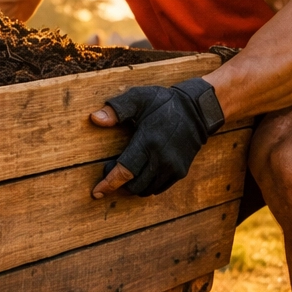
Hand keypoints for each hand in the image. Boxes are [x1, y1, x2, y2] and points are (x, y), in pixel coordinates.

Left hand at [90, 79, 217, 197]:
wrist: (197, 110)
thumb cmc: (163, 102)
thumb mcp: (138, 98)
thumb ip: (117, 109)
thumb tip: (95, 119)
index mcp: (148, 141)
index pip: (125, 171)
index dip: (109, 183)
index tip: (96, 193)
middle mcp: (161, 158)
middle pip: (134, 185)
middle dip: (119, 184)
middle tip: (112, 169)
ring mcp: (173, 167)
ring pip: (146, 190)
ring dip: (133, 186)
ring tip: (128, 171)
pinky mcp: (180, 171)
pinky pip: (159, 188)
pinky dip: (147, 185)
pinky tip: (142, 172)